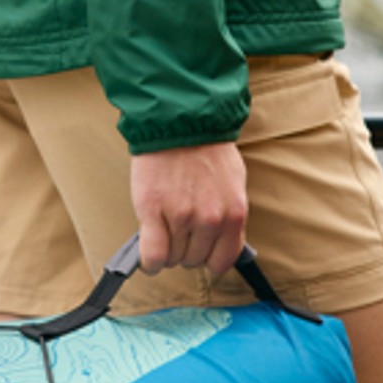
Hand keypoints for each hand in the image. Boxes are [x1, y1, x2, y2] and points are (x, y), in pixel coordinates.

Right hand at [129, 142, 247, 279]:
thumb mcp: (234, 183)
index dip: (208, 258)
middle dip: (185, 249)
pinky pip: (153, 255)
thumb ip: (230, 216)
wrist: (180, 121)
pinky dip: (150, 261)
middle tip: (178, 230)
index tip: (199, 251)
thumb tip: (224, 243)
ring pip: (173, 258)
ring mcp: (182, 217)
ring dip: (167, 250)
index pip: (222, 261)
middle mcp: (211, 220)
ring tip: (163, 228)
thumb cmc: (206, 149)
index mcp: (234, 214)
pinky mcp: (154, 211)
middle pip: (194, 260)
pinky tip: (148, 254)